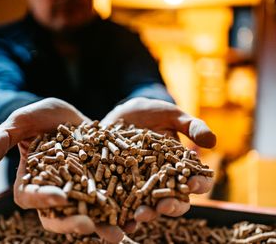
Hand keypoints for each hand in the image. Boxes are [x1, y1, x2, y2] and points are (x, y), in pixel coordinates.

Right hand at [0, 97, 123, 242]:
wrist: (68, 115)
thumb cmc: (40, 118)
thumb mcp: (22, 121)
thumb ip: (4, 136)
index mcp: (31, 180)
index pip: (30, 196)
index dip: (43, 199)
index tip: (59, 197)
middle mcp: (54, 192)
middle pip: (60, 215)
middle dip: (74, 223)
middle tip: (89, 227)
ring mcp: (79, 190)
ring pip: (88, 213)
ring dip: (104, 225)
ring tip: (121, 232)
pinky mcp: (100, 184)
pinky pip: (110, 199)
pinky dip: (122, 208)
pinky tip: (136, 213)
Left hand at [101, 97, 215, 220]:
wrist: (126, 113)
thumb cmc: (154, 114)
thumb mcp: (173, 116)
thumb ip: (192, 127)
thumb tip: (213, 142)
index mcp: (180, 168)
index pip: (195, 181)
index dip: (198, 185)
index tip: (193, 183)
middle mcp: (162, 181)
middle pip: (172, 200)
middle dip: (170, 206)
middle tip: (165, 206)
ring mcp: (141, 184)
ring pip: (148, 205)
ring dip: (146, 213)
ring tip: (140, 215)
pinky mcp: (122, 184)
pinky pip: (122, 202)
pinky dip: (121, 213)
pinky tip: (119, 219)